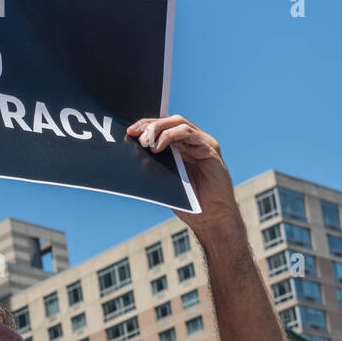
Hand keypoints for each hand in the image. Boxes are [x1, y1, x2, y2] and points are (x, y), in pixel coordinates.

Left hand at [127, 116, 240, 237]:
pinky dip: (171, 136)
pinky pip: (189, 134)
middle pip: (170, 121)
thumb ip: (156, 165)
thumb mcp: (166, 181)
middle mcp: (195, 142)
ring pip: (179, 123)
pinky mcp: (210, 149)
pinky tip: (158, 147)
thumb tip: (134, 153)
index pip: (164, 128)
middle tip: (135, 133)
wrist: (212, 219)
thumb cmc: (190, 204)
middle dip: (150, 125)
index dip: (147, 126)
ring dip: (159, 129)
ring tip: (145, 142)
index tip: (130, 132)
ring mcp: (204, 143)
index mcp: (184, 148)